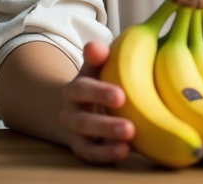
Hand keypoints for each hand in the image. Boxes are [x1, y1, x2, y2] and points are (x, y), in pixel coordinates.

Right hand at [60, 40, 135, 163]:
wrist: (82, 103)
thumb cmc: (100, 79)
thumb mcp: (98, 65)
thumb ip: (99, 56)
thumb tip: (95, 46)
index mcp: (75, 88)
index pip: (82, 89)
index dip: (99, 93)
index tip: (121, 97)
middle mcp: (71, 111)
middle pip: (83, 120)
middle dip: (106, 125)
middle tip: (130, 127)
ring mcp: (76, 132)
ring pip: (86, 140)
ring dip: (107, 142)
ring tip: (129, 141)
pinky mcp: (83, 147)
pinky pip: (91, 154)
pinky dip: (106, 155)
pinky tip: (124, 151)